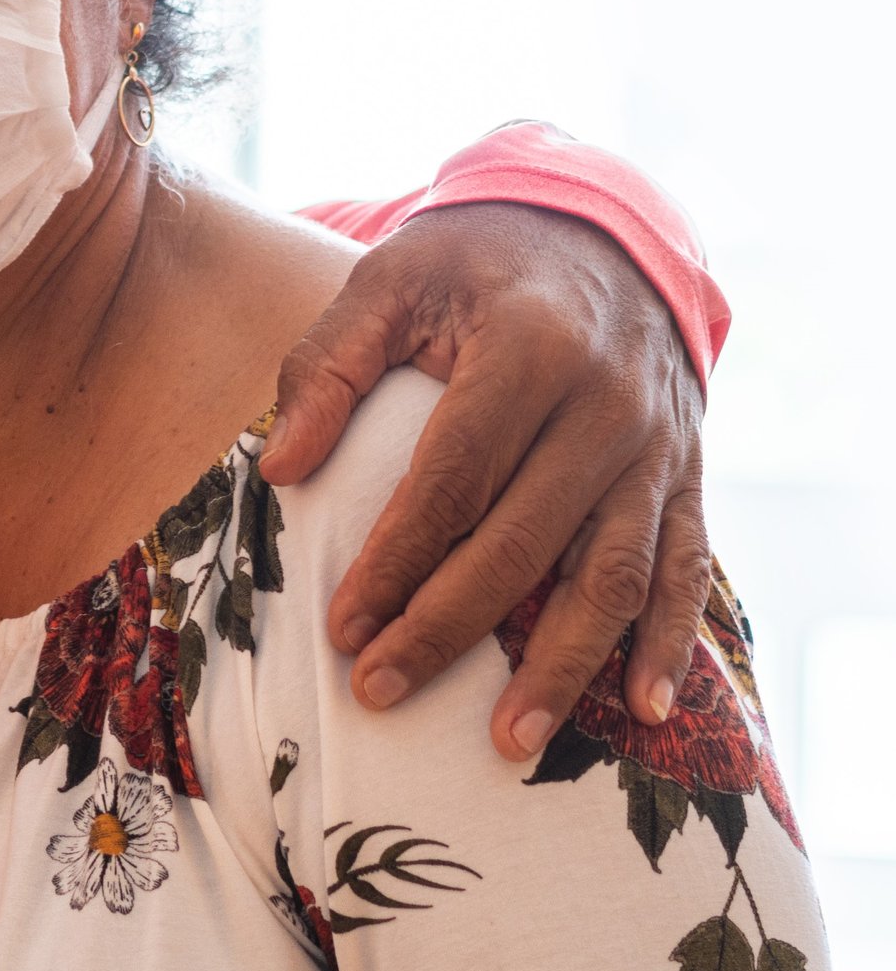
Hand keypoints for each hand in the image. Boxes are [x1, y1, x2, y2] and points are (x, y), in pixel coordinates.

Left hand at [258, 201, 708, 759]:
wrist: (600, 230)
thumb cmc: (473, 262)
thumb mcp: (390, 278)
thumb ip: (329, 363)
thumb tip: (281, 468)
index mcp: (527, 349)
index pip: (453, 477)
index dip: (397, 557)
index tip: (343, 625)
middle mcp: (606, 404)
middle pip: (523, 540)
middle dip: (448, 626)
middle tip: (379, 689)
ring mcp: (657, 447)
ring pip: (613, 574)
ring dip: (561, 665)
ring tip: (505, 741)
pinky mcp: (688, 475)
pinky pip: (687, 569)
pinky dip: (670, 644)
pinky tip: (642, 711)